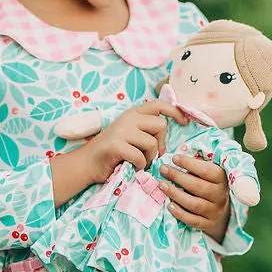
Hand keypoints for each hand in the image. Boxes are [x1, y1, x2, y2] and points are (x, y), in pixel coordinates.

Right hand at [51, 100, 185, 206]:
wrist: (86, 164)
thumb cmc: (111, 153)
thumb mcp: (129, 134)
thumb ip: (144, 129)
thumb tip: (167, 134)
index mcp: (132, 113)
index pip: (159, 104)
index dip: (175, 111)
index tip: (184, 121)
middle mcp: (128, 118)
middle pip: (161, 125)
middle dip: (161, 143)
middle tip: (153, 154)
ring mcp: (121, 131)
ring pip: (152, 143)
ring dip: (150, 157)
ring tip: (140, 162)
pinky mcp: (116, 146)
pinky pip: (140, 157)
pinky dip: (140, 166)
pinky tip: (132, 166)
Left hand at [159, 150, 231, 243]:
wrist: (220, 209)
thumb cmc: (208, 183)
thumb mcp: (208, 171)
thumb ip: (197, 163)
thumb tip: (178, 153)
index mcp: (222, 178)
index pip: (206, 170)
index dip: (190, 163)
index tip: (174, 158)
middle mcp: (220, 195)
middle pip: (198, 186)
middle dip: (178, 177)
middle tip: (163, 169)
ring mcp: (215, 211)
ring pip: (194, 204)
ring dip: (176, 194)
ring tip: (162, 185)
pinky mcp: (208, 224)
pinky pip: (193, 220)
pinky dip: (180, 213)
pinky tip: (169, 205)